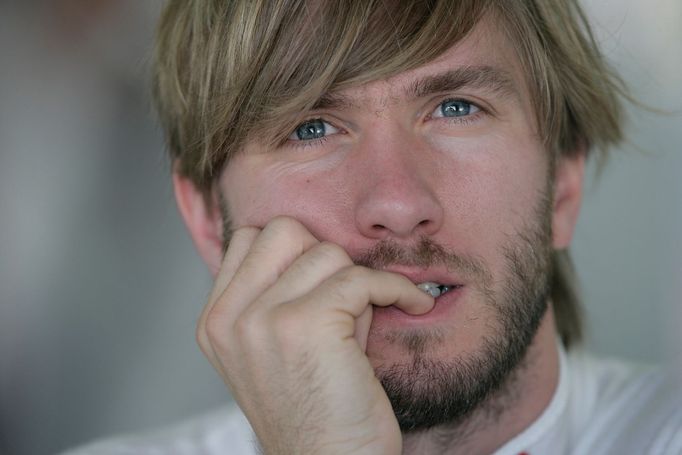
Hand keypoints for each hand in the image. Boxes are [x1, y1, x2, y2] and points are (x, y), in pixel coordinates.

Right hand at [196, 216, 433, 453]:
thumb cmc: (317, 413)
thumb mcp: (277, 349)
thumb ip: (282, 296)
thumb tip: (324, 248)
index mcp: (216, 322)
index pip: (247, 238)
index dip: (293, 253)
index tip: (322, 282)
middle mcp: (230, 318)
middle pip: (283, 230)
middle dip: (322, 256)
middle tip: (343, 295)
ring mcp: (262, 319)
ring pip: (328, 252)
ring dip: (358, 281)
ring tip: (366, 320)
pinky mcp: (306, 324)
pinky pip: (363, 278)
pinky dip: (396, 288)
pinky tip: (412, 305)